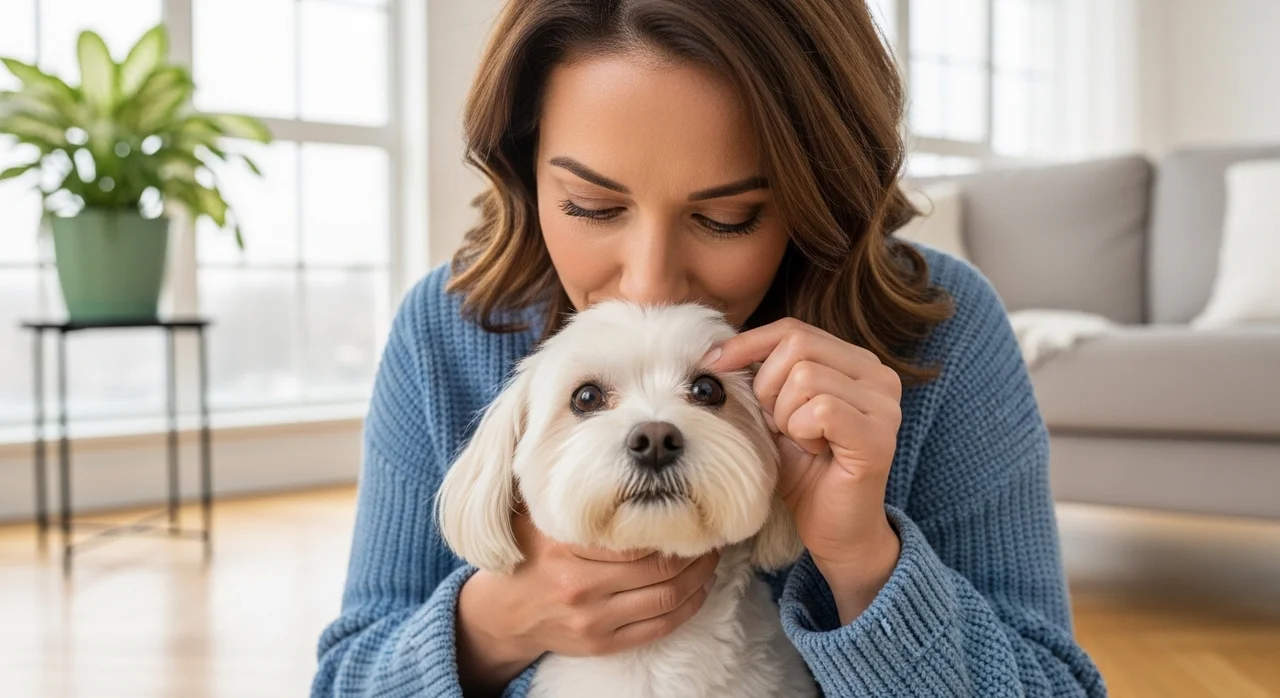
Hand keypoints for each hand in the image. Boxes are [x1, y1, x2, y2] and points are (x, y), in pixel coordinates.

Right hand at [456, 509, 718, 693]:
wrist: (502, 612)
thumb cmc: (529, 553)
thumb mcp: (539, 516)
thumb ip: (573, 495)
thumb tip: (620, 456)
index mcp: (564, 548)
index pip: (632, 536)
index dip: (669, 523)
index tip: (687, 508)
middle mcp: (578, 585)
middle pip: (657, 568)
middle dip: (694, 550)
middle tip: (709, 532)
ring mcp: (591, 620)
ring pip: (665, 598)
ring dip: (699, 578)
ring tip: (710, 558)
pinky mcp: (601, 645)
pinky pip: (658, 628)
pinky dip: (688, 607)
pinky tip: (699, 589)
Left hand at [706, 318, 902, 624]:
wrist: (837, 531)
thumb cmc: (806, 472)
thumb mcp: (777, 413)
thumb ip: (763, 376)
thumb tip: (714, 347)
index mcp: (858, 363)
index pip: (794, 330)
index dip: (748, 344)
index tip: (713, 363)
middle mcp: (880, 376)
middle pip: (798, 346)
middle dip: (768, 387)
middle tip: (776, 425)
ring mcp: (884, 406)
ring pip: (805, 378)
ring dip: (785, 415)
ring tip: (800, 441)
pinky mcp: (878, 436)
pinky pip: (819, 409)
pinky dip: (800, 431)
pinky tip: (813, 451)